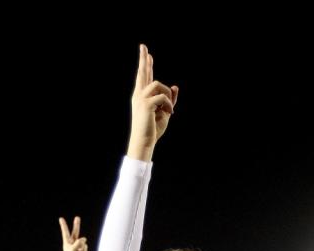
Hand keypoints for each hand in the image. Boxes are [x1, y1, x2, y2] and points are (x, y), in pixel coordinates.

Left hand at [60, 216, 87, 250]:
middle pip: (75, 231)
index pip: (65, 231)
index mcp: (67, 242)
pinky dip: (84, 250)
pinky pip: (85, 246)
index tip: (61, 218)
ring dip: (81, 246)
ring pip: (82, 241)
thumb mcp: (73, 250)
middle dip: (76, 225)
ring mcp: (78, 245)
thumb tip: (84, 239)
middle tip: (77, 217)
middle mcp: (72, 242)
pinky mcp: (83, 248)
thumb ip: (78, 243)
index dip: (63, 225)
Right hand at [127, 44, 178, 161]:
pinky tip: (170, 112)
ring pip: (158, 84)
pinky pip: (163, 96)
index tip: (147, 53)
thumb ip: (170, 99)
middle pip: (142, 73)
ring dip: (167, 96)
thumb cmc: (153, 129)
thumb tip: (175, 87)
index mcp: (142, 96)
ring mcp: (141, 98)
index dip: (147, 65)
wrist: (144, 142)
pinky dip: (169, 104)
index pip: (144, 77)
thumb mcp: (165, 112)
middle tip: (143, 46)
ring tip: (168, 109)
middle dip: (144, 59)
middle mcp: (139, 95)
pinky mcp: (145, 103)